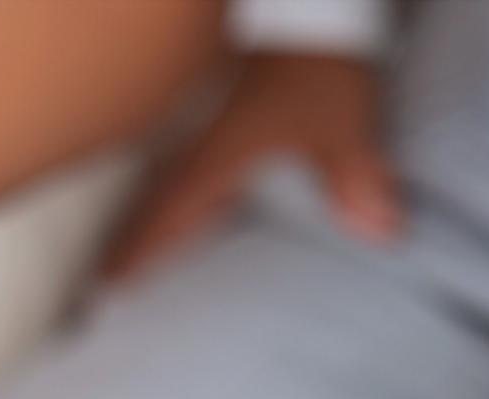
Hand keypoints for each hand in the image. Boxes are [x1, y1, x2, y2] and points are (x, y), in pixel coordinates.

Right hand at [105, 53, 400, 279]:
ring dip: (153, 215)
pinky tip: (196, 206)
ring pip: (173, 183)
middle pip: (159, 201)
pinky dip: (184, 191)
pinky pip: (197, 166)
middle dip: (134, 237)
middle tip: (106, 274)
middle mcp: (208, 145)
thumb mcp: (339, 122)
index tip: (109, 281)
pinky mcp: (233, 116)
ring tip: (134, 246)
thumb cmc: (315, 64)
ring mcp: (215, 129)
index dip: (140, 247)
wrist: (311, 12)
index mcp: (221, 156)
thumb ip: (356, 178)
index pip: (170, 211)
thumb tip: (382, 231)